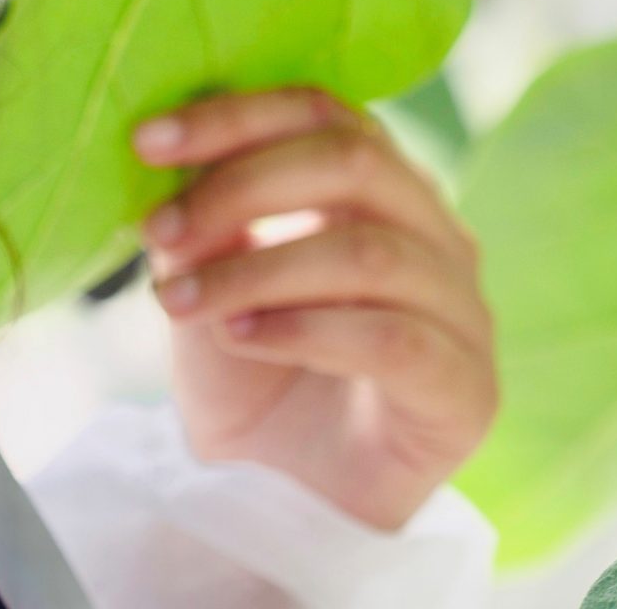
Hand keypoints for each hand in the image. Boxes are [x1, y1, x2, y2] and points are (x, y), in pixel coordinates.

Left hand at [132, 85, 498, 532]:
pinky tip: (241, 339)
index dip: (237, 116)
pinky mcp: (468, 388)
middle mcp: (437, 233)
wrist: (291, 505)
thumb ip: (202, 226)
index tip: (149, 140)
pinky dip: (305, 330)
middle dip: (241, 186)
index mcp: (384, 189)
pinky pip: (391, 339)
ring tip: (179, 302)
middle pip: (354, 161)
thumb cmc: (258, 382)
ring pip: (366, 251)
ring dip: (257, 270)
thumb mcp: (210, 288)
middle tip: (159, 230)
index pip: (324, 111)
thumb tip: (165, 163)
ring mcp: (464, 309)